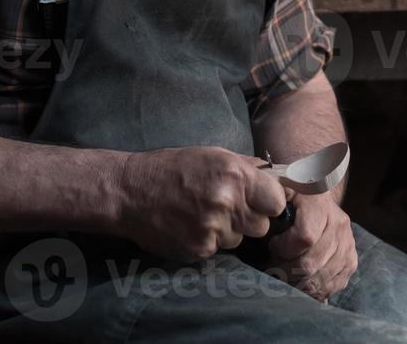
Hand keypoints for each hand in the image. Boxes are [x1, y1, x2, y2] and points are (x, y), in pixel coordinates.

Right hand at [115, 147, 286, 261]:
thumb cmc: (172, 169)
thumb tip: (276, 178)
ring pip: (239, 240)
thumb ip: (246, 168)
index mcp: (234, 175)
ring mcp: (212, 229)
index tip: (259, 201)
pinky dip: (207, 242)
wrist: (130, 191)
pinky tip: (189, 226)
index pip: (277, 202)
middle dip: (249, 219)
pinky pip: (217, 251)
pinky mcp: (197, 249)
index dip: (269, 202)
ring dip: (227, 231)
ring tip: (202, 214)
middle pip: (262, 226)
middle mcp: (226, 202)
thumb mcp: (212, 155)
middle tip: (227, 208)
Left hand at [267, 193, 357, 300]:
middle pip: (311, 264)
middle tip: (274, 265)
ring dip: (297, 283)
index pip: (305, 237)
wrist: (314, 199)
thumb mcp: (277, 191)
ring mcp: (348, 245)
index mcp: (320, 204)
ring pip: (320, 280)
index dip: (283, 249)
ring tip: (285, 273)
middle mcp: (339, 224)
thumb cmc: (290, 198)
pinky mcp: (351, 262)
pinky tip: (301, 283)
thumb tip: (265, 215)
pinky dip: (314, 291)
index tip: (272, 246)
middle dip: (286, 270)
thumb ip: (269, 199)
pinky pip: (332, 286)